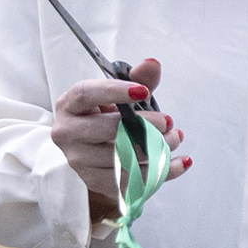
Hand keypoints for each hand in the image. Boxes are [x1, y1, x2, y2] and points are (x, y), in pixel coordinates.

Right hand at [48, 61, 188, 230]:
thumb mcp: (121, 96)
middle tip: (168, 122)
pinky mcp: (96, 182)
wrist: (96, 152)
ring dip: (158, 148)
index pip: (86, 94)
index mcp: (69, 105)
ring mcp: (79, 161)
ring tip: (175, 138)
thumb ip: (138, 79)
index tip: (144, 91)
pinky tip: (180, 161)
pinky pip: (134, 180)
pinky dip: (163, 171)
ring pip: (123, 157)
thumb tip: (152, 64)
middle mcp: (67, 134)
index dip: (115, 91)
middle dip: (146, 126)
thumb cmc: (108, 117)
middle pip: (108, 130)